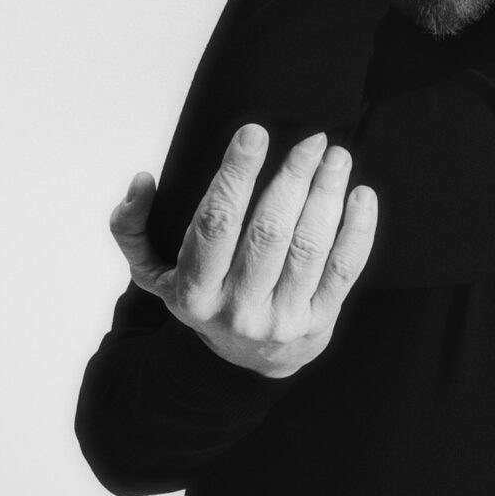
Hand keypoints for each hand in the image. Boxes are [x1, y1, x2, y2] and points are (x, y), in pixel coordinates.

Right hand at [109, 126, 377, 377]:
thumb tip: (142, 180)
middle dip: (294, 178)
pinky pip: (344, 269)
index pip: (217, 222)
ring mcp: (282, 318)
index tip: (254, 132)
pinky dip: (357, 229)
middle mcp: (238, 307)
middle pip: (270, 231)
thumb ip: (132, 227)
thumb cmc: (203, 297)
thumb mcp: (153, 272)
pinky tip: (361, 195)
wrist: (243, 363)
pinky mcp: (319, 321)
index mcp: (194, 290)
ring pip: (310, 246)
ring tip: (337, 157)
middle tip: (313, 139)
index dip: (236, 174)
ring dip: (327, 195)